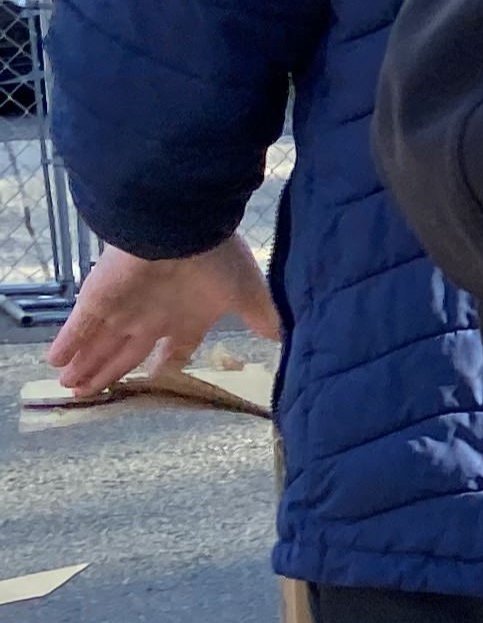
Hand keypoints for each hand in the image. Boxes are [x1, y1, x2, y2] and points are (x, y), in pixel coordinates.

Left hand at [48, 240, 278, 397]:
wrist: (183, 228)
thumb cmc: (216, 261)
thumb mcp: (248, 294)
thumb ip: (262, 318)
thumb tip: (287, 339)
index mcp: (187, 316)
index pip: (174, 347)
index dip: (165, 364)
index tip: (157, 376)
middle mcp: (153, 315)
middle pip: (127, 353)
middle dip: (110, 373)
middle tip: (91, 394)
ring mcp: (124, 308)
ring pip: (99, 345)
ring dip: (86, 367)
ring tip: (69, 389)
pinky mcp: (98, 299)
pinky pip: (78, 328)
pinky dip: (67, 345)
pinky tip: (54, 361)